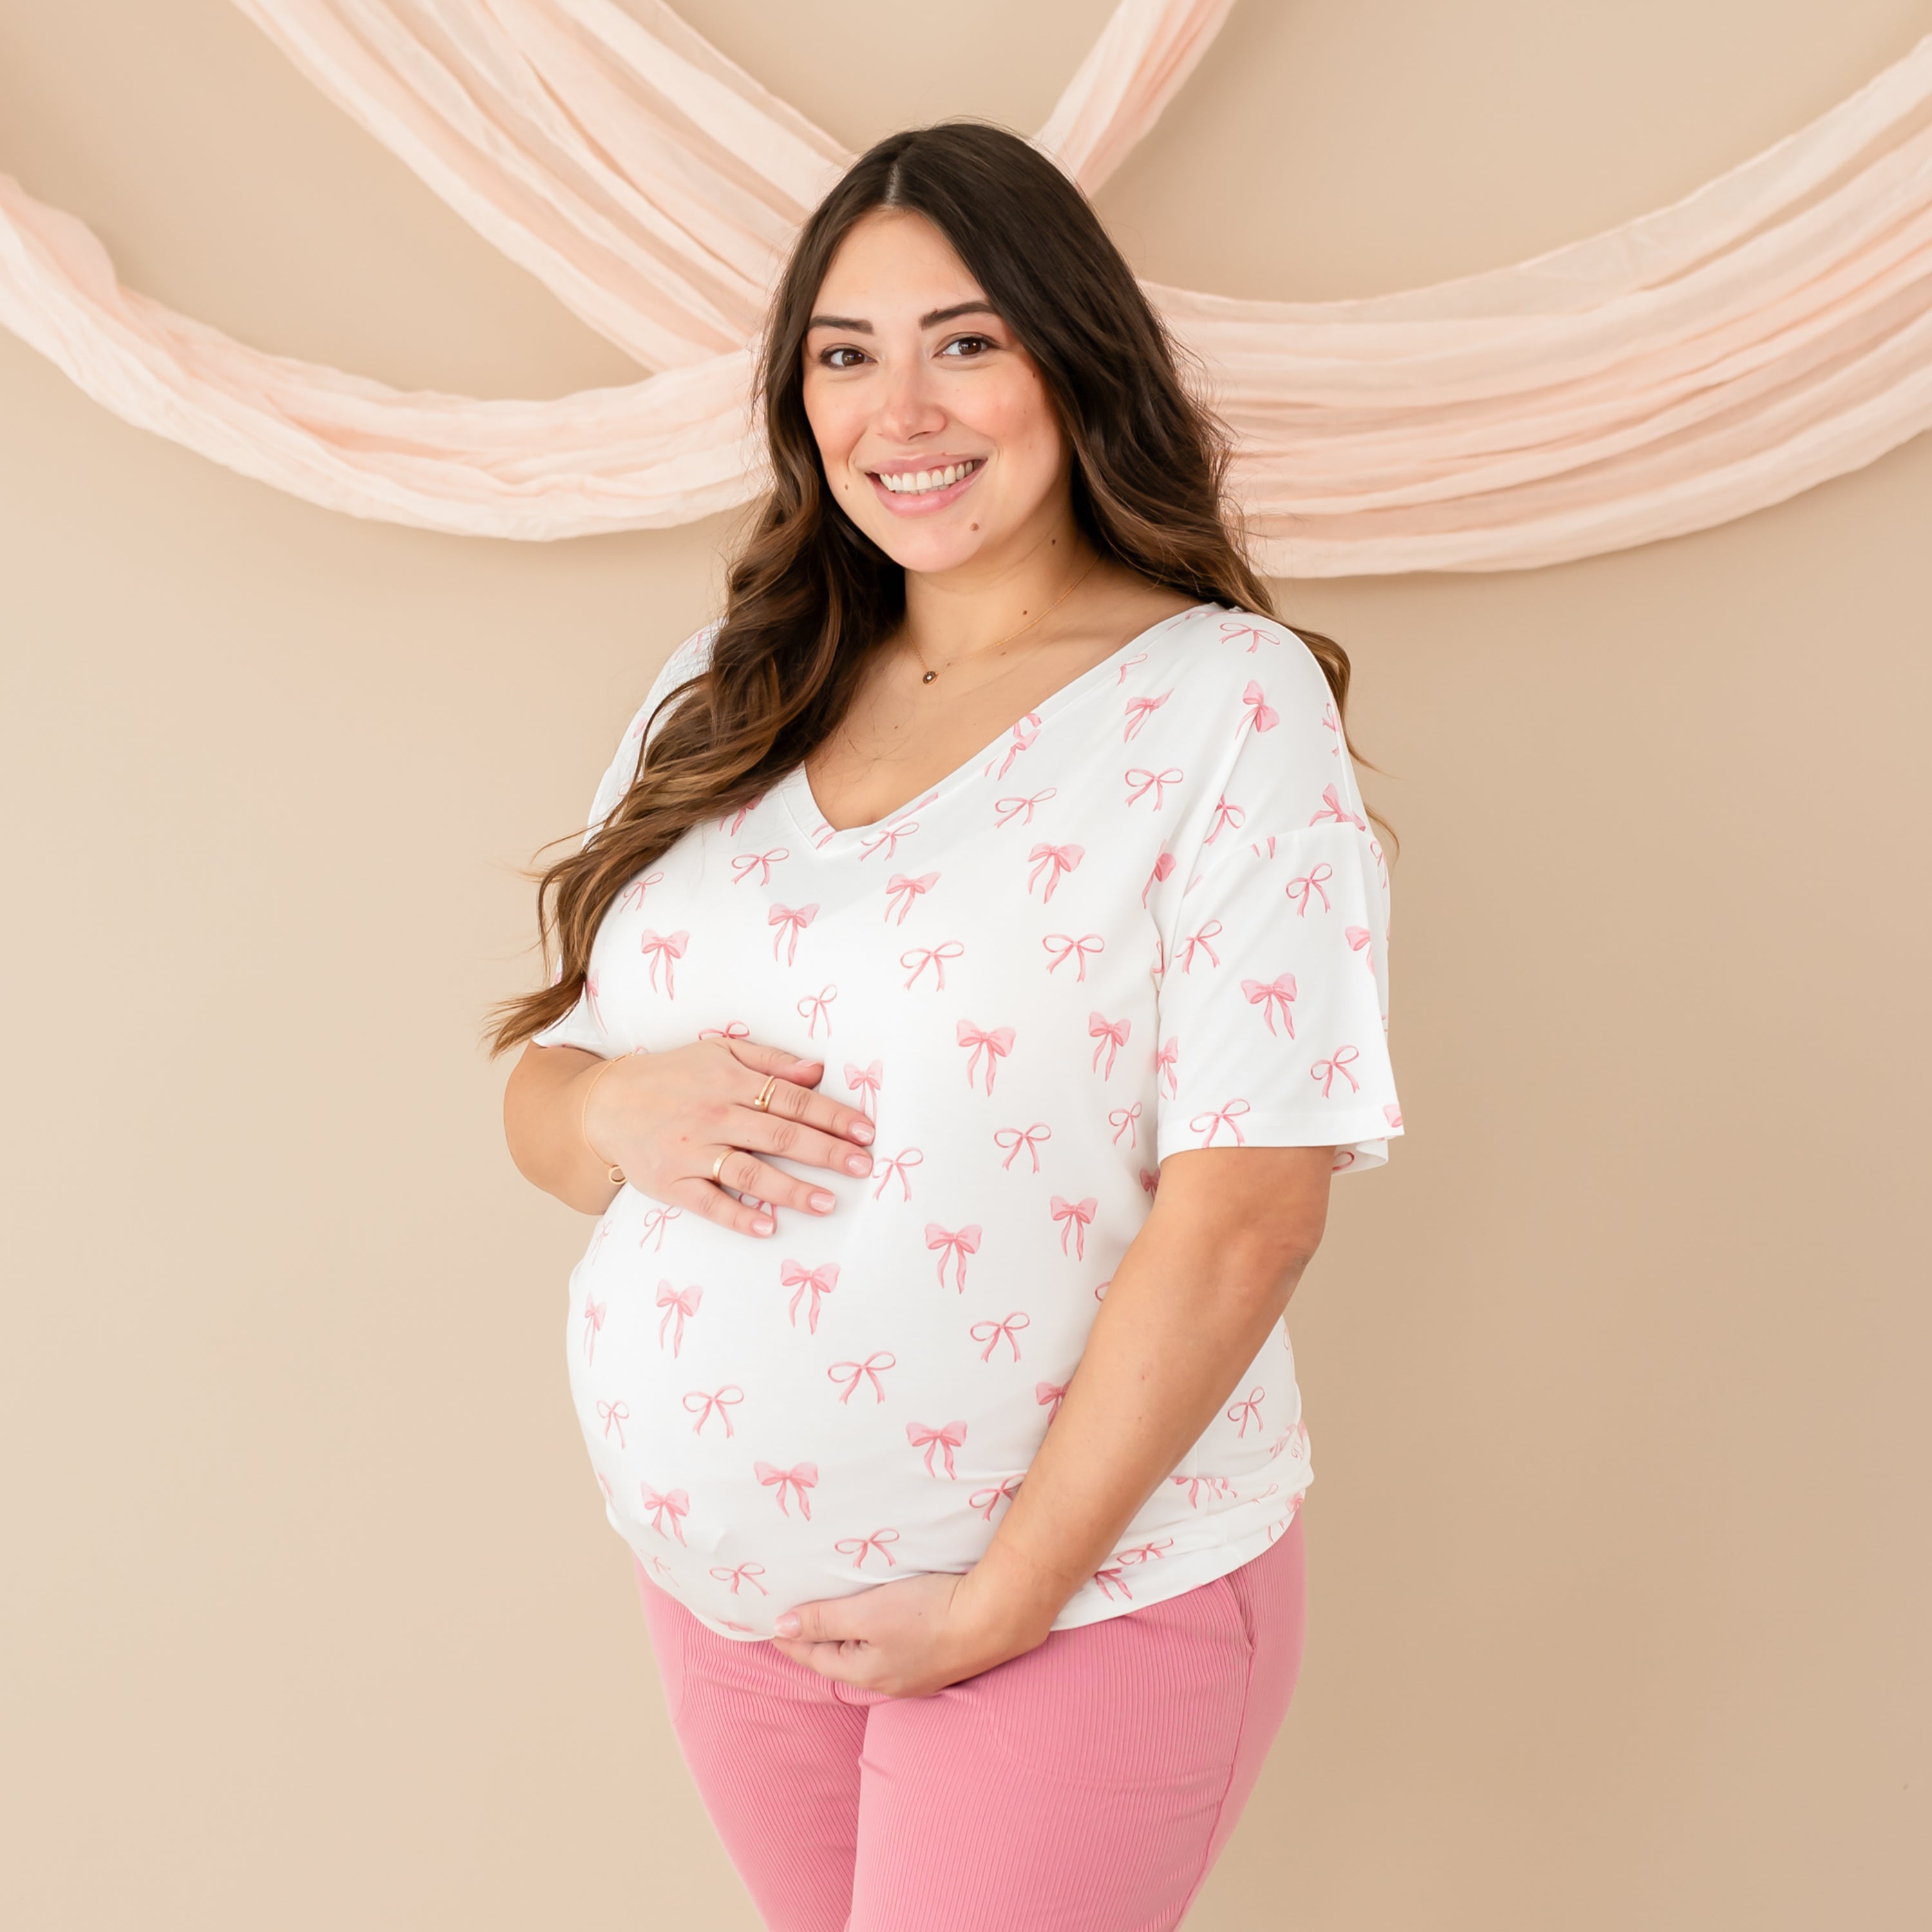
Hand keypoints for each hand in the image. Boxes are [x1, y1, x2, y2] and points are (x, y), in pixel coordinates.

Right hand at [583, 1038, 873, 1236]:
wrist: (605, 1103)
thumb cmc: (673, 1077)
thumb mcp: (718, 1054)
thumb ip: (769, 1062)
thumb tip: (817, 1071)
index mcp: (730, 1081)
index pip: (792, 1099)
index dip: (832, 1115)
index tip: (865, 1132)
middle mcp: (714, 1115)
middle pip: (779, 1134)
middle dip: (825, 1151)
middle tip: (862, 1166)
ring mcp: (691, 1151)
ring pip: (748, 1171)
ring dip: (790, 1188)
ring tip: (827, 1203)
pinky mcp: (670, 1182)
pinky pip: (708, 1203)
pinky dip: (737, 1216)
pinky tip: (767, 1227)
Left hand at [768, 1563, 1051, 1698]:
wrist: (995, 1618)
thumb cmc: (929, 1614)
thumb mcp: (869, 1612)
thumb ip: (825, 1619)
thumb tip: (781, 1627)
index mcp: (866, 1672)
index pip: (814, 1656)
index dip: (790, 1638)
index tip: (770, 1622)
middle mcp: (888, 1681)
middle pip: (839, 1659)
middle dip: (815, 1642)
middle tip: (792, 1621)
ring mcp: (916, 1674)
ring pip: (866, 1656)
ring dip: (844, 1638)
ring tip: (828, 1621)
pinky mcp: (937, 1658)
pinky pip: (890, 1650)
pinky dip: (872, 1637)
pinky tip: (878, 1625)